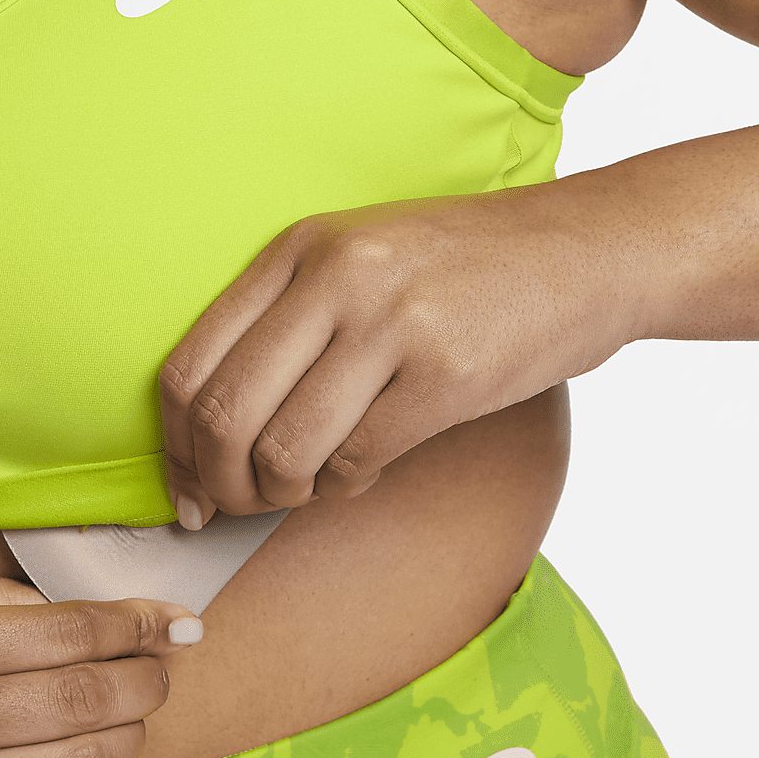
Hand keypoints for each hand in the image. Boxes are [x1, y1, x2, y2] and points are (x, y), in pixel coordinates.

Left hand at [159, 187, 636, 521]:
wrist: (585, 250)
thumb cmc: (456, 268)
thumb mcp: (353, 256)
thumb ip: (280, 321)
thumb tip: (204, 434)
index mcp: (294, 250)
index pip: (189, 365)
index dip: (173, 444)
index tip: (185, 484)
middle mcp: (332, 280)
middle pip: (223, 415)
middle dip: (217, 483)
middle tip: (230, 507)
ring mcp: (390, 325)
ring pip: (284, 450)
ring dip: (280, 494)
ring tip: (300, 490)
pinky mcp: (447, 376)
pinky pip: (357, 461)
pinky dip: (343, 486)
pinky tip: (358, 473)